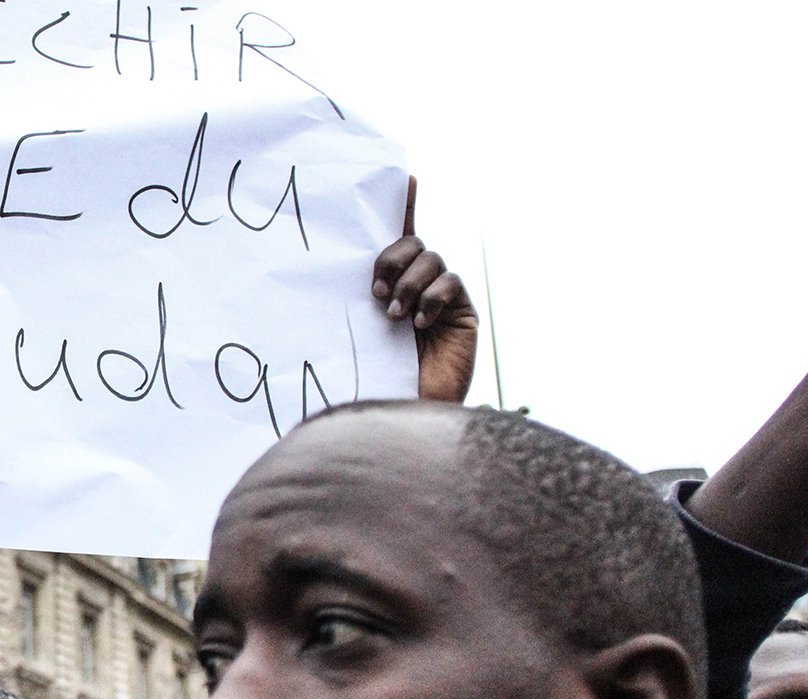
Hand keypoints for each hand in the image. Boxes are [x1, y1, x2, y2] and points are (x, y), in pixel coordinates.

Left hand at [371, 177, 478, 402]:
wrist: (405, 413)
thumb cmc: (374, 377)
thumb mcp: (357, 332)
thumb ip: (358, 301)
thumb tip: (345, 276)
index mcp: (390, 285)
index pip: (397, 237)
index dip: (404, 205)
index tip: (406, 176)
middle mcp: (418, 285)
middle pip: (413, 243)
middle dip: (392, 259)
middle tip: (376, 291)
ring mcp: (442, 297)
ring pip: (431, 259)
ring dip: (409, 283)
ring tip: (394, 316)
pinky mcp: (462, 313)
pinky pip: (450, 283)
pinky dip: (431, 297)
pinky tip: (419, 324)